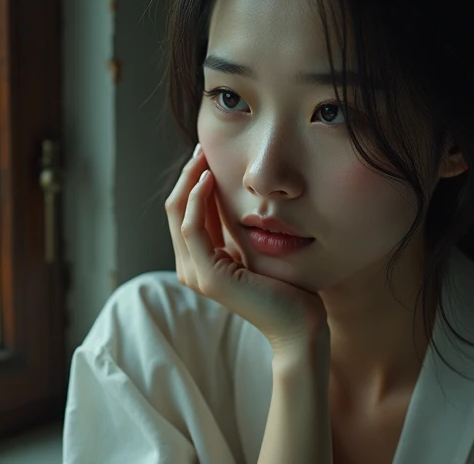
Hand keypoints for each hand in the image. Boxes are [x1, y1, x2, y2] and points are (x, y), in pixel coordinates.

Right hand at [165, 144, 329, 353]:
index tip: (206, 156)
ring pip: (178, 215)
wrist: (300, 324)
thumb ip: (237, 228)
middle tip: (201, 149)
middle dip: (187, 176)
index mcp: (199, 262)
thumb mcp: (254, 247)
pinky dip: (196, 200)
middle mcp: (191, 268)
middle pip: (174, 211)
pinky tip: (208, 180)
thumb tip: (233, 194)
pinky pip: (192, 228)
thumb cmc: (286, 286)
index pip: (183, 214)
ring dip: (189, 181)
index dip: (190, 183)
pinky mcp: (209, 276)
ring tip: (203, 157)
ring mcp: (197, 274)